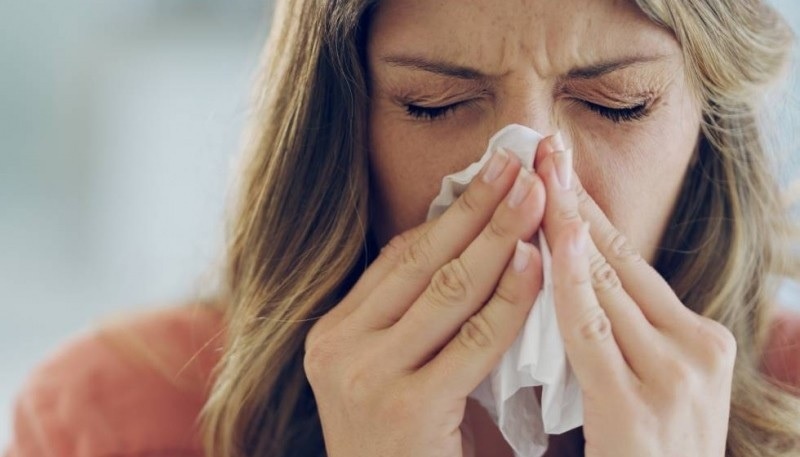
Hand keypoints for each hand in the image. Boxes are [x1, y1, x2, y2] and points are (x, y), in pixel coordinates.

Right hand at [304, 148, 545, 456]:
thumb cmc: (408, 446)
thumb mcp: (399, 371)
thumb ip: (421, 317)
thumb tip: (472, 244)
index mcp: (334, 332)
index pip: (400, 256)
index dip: (450, 211)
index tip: (491, 172)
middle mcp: (338, 348)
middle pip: (423, 260)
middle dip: (478, 206)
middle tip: (521, 161)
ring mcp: (364, 378)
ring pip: (448, 290)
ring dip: (500, 236)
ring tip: (539, 195)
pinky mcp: (403, 410)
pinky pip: (472, 342)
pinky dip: (510, 300)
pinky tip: (539, 263)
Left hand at [534, 136, 735, 456]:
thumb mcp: (644, 384)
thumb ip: (618, 335)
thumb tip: (571, 277)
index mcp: (698, 340)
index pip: (632, 261)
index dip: (590, 211)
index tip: (559, 166)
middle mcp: (696, 348)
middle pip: (619, 258)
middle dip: (575, 199)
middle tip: (543, 146)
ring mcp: (673, 377)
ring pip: (605, 283)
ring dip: (565, 222)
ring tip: (537, 171)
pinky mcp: (637, 408)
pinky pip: (589, 331)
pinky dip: (567, 280)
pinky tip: (547, 238)